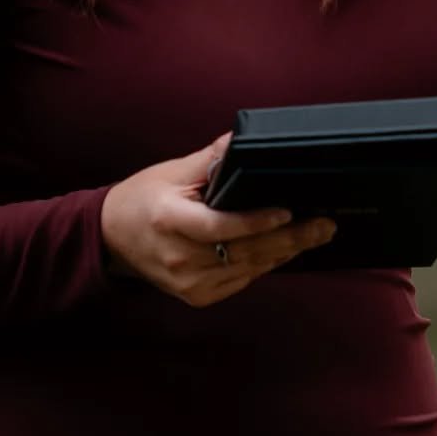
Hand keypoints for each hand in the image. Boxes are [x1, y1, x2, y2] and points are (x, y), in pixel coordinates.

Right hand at [101, 133, 336, 305]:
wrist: (111, 237)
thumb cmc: (143, 198)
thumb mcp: (172, 171)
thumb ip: (211, 158)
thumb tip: (243, 138)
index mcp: (168, 220)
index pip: (218, 226)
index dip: (255, 222)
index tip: (287, 212)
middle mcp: (179, 257)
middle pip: (243, 252)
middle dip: (290, 239)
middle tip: (324, 226)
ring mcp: (188, 282)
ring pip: (248, 269)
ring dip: (284, 252)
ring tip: (315, 234)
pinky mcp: (196, 296)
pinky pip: (241, 281)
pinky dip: (264, 265)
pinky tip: (285, 249)